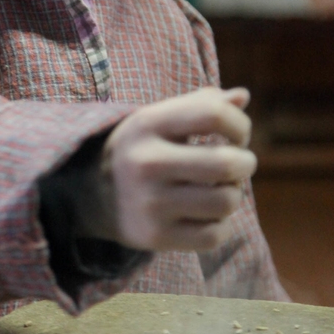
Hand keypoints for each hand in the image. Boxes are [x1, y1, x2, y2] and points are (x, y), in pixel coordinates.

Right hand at [96, 87, 256, 252]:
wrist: (88, 192)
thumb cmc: (141, 148)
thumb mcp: (160, 119)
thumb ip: (200, 105)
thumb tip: (242, 97)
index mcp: (147, 124)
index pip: (212, 114)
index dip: (238, 124)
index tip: (235, 135)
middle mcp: (146, 162)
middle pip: (227, 163)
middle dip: (245, 163)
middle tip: (238, 164)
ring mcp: (149, 202)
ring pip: (226, 202)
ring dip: (232, 194)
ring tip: (218, 188)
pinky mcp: (154, 236)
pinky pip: (214, 236)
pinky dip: (219, 225)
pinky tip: (205, 214)